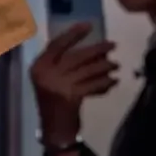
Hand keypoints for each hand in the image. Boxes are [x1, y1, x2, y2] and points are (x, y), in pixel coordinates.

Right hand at [30, 24, 117, 149]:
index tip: (89, 25)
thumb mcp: (51, 79)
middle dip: (98, 50)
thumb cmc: (53, 100)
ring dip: (105, 66)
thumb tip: (93, 48)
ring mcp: (59, 85)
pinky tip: (113, 81)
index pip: (57, 44)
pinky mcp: (72, 97)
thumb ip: (63, 62)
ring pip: (88, 70)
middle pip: (77, 55)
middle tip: (113, 45)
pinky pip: (93, 85)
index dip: (73, 34)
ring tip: (116, 65)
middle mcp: (46, 74)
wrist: (54, 129)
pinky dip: (105, 83)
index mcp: (39, 66)